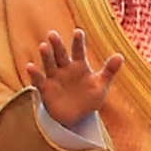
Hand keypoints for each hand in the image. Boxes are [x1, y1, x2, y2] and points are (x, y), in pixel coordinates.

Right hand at [24, 23, 119, 137]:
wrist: (76, 118)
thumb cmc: (89, 99)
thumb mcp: (101, 86)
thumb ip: (109, 71)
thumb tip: (120, 56)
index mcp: (79, 65)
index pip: (79, 51)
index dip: (78, 42)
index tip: (78, 31)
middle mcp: (65, 68)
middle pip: (60, 54)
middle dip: (57, 45)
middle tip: (52, 34)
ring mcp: (54, 78)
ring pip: (49, 64)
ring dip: (46, 56)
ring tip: (43, 46)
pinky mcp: (46, 89)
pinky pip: (39, 80)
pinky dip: (34, 74)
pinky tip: (30, 66)